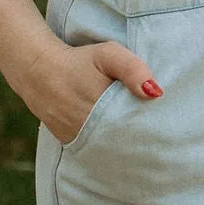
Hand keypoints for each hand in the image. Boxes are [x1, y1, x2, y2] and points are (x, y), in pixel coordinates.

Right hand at [30, 37, 161, 146]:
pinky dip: (107, 147)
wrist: (39, 71)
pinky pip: (95, 150)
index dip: (151, 129)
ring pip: (110, 149)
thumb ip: (133, 69)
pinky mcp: (70, 142)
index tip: (164, 129)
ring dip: (125, 147)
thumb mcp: (108, 54)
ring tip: (143, 147)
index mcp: (103, 107)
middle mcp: (89, 127)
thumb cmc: (79, 60)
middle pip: (125, 142)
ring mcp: (78, 137)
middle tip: (159, 142)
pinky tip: (118, 143)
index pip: (136, 128)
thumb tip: (156, 93)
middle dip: (141, 141)